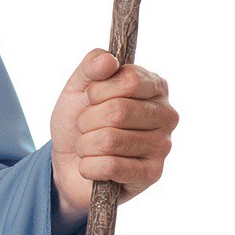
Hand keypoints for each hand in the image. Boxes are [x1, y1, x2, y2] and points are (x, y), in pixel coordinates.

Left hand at [50, 50, 178, 231]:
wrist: (68, 164)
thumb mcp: (78, 87)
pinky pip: (111, 166)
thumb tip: (109, 61)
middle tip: (85, 127)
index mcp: (155, 87)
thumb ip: (92, 65)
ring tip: (88, 147)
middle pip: (118, 111)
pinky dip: (89, 167)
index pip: (129, 80)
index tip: (90, 99)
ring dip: (85, 145)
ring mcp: (162, 146)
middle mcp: (166, 115)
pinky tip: (92, 166)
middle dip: (87, 121)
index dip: (98, 91)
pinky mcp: (151, 174)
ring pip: (110, 140)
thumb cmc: (79, 122)